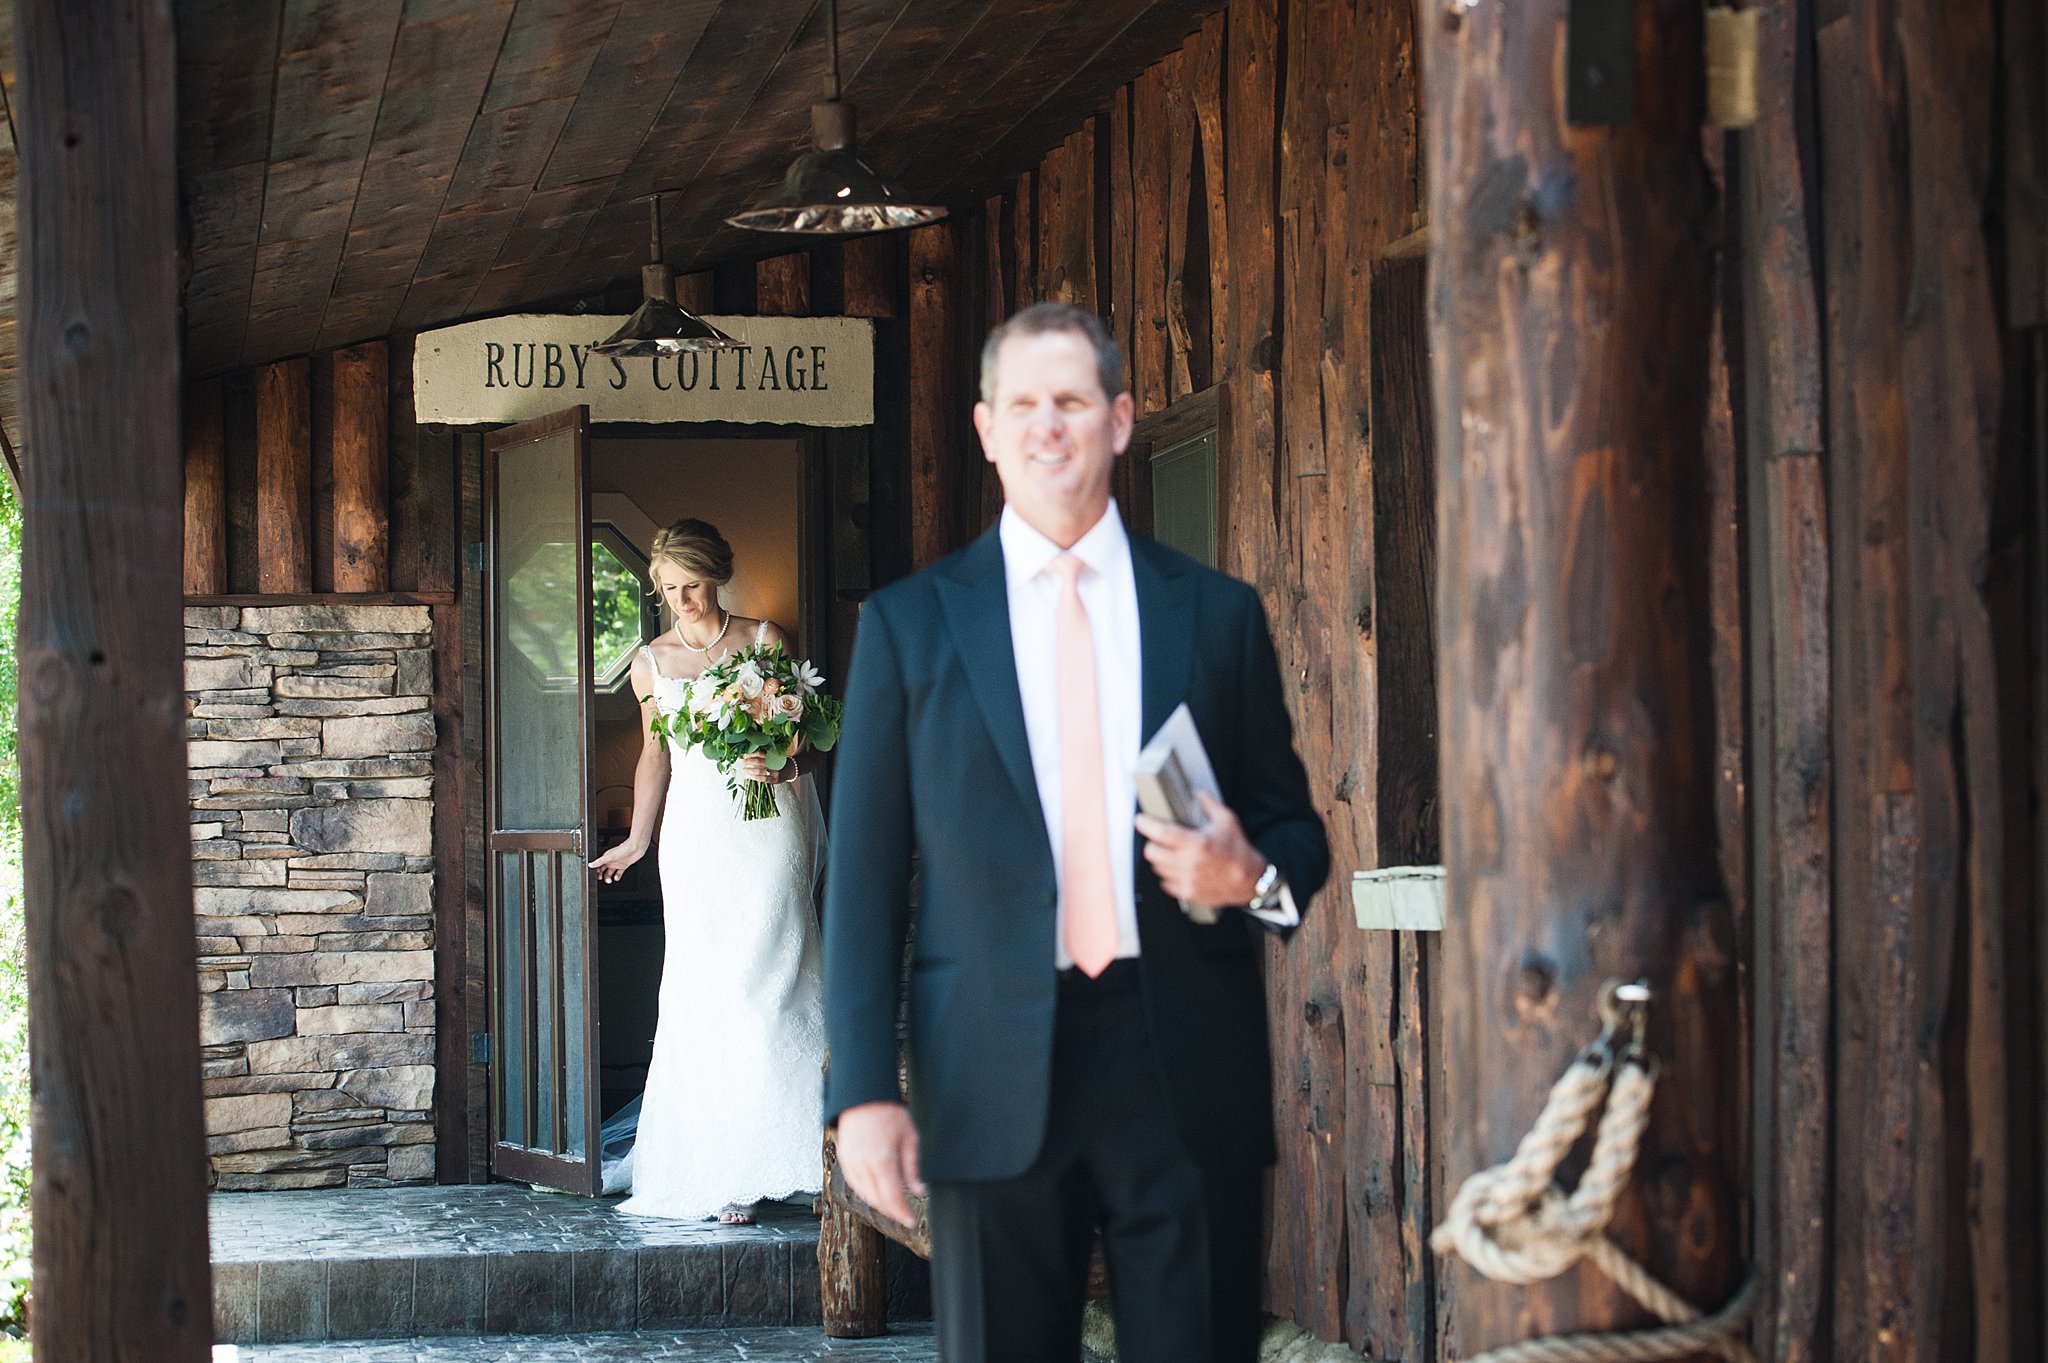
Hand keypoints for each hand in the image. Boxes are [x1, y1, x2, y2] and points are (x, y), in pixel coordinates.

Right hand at [589, 838, 645, 883]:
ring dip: (609, 878)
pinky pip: (619, 873)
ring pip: (610, 873)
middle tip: (602, 879)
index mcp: (606, 857)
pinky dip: (617, 877)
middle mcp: (611, 861)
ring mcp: (617, 864)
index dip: (597, 871)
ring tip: (610, 880)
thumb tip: (590, 864)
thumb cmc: (624, 849)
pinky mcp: (623, 866)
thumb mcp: (609, 856)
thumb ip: (599, 861)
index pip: (598, 866)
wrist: (636, 848)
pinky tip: (617, 877)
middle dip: (602, 876)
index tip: (596, 876)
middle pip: (604, 871)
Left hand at [735, 752, 795, 784]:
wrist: (791, 769)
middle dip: (748, 763)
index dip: (750, 754)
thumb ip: (762, 755)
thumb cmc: (778, 762)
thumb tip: (746, 754)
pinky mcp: (775, 780)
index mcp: (773, 755)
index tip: (743, 755)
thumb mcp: (772, 755)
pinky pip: (763, 779)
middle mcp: (774, 763)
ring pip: (759, 771)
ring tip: (743, 771)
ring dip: (749, 771)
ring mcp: (775, 772)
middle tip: (742, 763)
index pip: (759, 753)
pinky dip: (754, 778)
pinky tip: (748, 776)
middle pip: (758, 762)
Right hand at [836, 1101, 923, 1228]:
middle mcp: (863, 1164)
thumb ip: (912, 1169)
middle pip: (877, 1200)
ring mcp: (850, 1163)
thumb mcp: (910, 1139)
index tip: (911, 1221)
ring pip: (864, 1195)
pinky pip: (854, 1185)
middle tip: (905, 1217)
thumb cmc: (889, 1113)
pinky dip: (866, 1193)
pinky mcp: (843, 1159)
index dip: (902, 1213)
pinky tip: (876, 1194)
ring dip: (879, 1205)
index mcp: (882, 1160)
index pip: (892, 1197)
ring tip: (893, 1207)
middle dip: (892, 1212)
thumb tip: (919, 1191)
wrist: (864, 1096)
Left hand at [1135, 792, 1265, 905]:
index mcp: (1197, 843)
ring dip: (1160, 859)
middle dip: (1152, 842)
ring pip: (1157, 868)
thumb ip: (1209, 804)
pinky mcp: (1188, 892)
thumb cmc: (1238, 850)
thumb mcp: (1227, 820)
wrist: (1249, 880)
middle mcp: (1189, 863)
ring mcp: (1187, 880)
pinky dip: (1167, 875)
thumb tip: (1197, 793)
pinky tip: (1177, 868)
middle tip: (1158, 838)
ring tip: (1170, 853)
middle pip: (1152, 852)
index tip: (1141, 820)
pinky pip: (1165, 883)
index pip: (1160, 833)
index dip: (1145, 824)